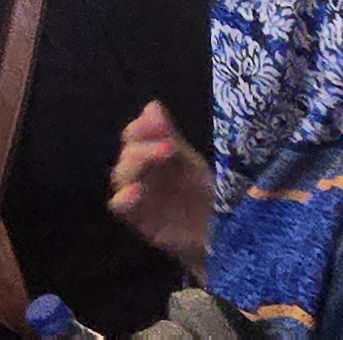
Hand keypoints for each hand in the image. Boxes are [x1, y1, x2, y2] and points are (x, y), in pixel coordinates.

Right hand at [110, 100, 215, 272]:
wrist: (223, 237)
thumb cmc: (211, 197)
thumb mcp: (194, 163)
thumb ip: (170, 135)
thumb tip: (151, 105)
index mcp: (154, 156)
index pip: (134, 135)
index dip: (140, 127)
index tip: (155, 122)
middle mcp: (143, 174)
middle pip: (128, 154)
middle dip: (144, 147)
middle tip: (168, 148)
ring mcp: (139, 196)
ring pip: (120, 176)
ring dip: (135, 165)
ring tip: (159, 160)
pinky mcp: (138, 220)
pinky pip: (119, 206)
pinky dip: (124, 198)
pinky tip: (136, 192)